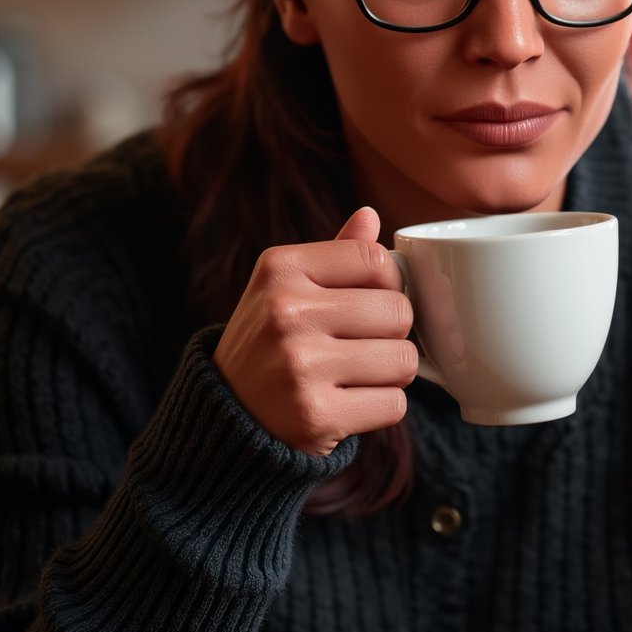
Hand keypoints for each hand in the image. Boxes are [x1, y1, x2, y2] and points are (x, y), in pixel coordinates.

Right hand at [213, 207, 415, 454]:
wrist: (228, 417)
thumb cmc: (270, 343)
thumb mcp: (286, 288)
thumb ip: (334, 254)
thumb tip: (369, 215)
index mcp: (280, 269)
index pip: (376, 260)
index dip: (391, 284)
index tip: (375, 300)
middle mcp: (284, 312)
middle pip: (399, 312)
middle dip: (394, 333)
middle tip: (365, 345)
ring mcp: (299, 366)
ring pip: (404, 360)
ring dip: (393, 373)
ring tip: (358, 374)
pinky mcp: (315, 415)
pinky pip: (394, 404)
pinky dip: (382, 407)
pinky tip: (351, 404)